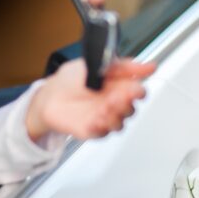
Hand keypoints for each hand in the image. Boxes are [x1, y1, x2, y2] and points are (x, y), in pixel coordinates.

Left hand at [25, 58, 155, 140]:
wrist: (48, 94)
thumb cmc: (71, 79)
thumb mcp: (97, 64)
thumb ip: (124, 66)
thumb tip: (150, 66)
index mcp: (119, 87)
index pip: (138, 92)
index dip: (138, 92)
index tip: (133, 89)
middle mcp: (114, 104)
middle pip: (131, 110)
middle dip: (125, 104)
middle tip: (115, 97)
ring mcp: (104, 118)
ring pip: (120, 123)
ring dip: (114, 117)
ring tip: (103, 108)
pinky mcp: (92, 129)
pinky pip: (102, 133)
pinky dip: (100, 128)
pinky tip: (94, 120)